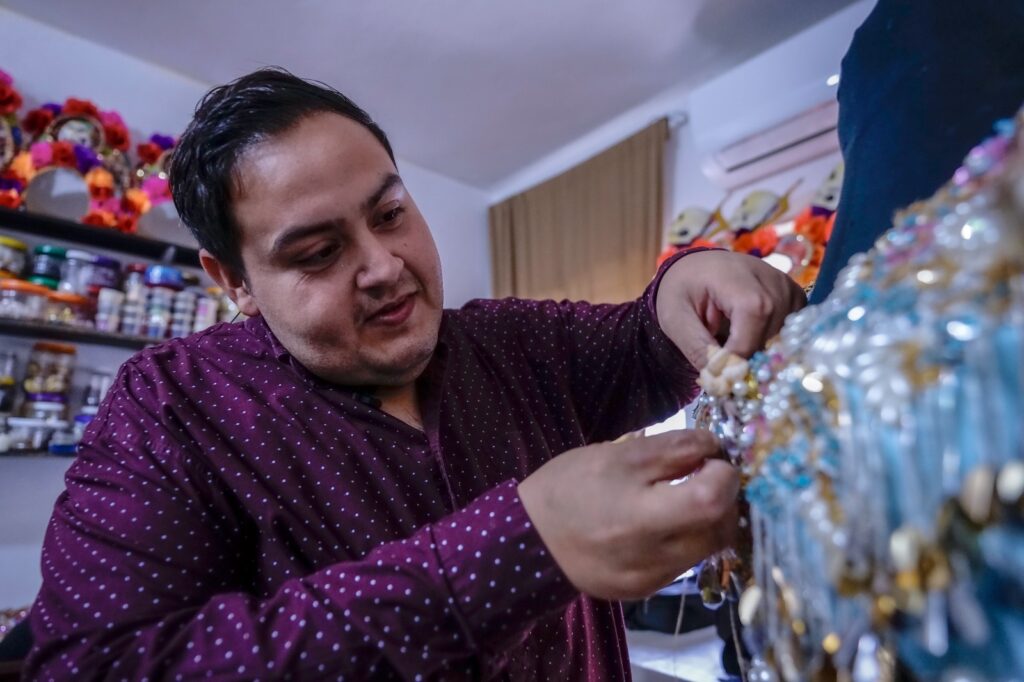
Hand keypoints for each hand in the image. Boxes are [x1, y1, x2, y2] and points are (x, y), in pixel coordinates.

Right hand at [518, 430, 739, 600]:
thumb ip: (671, 450)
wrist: (529, 541)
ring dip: (708, 519)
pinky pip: (684, 562)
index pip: (712, 499)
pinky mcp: (646, 590)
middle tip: (705, 474)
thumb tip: (714, 446)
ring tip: (685, 496)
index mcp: (640, 516)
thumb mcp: (617, 455)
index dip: (723, 473)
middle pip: (721, 528)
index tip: (711, 457)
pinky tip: (663, 522)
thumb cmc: (568, 487)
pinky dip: (686, 538)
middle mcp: (653, 557)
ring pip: (707, 548)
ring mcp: (652, 579)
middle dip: (723, 497)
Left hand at [655, 250, 805, 367]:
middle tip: (722, 361)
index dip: (737, 362)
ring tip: (733, 341)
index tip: (718, 375)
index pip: (752, 335)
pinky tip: (750, 335)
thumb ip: (698, 348)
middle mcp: (774, 282)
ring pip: (784, 342)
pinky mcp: (796, 297)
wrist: (696, 266)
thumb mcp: (675, 319)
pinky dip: (772, 343)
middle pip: (771, 341)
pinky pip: (792, 334)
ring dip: (759, 352)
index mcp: (741, 282)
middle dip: (747, 359)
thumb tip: (722, 381)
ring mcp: (789, 289)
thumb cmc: (682, 289)